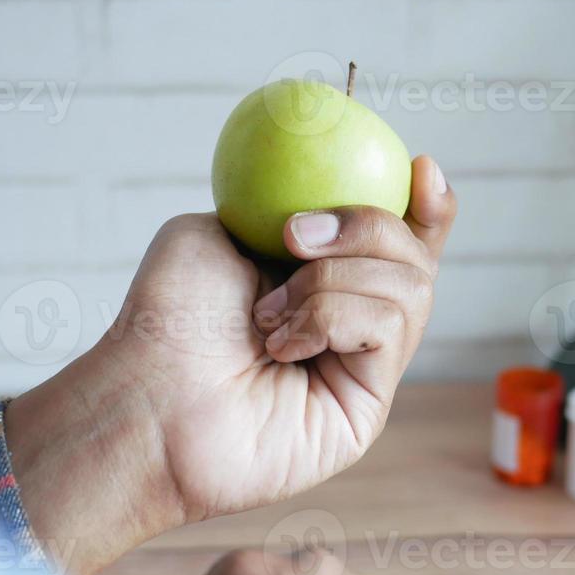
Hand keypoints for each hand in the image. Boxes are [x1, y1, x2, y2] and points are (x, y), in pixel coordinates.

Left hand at [5, 156, 454, 574]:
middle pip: (415, 257)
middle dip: (366, 227)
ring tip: (266, 312)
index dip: (426, 205)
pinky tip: (281, 345)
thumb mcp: (218, 230)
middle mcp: (352, 325)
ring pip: (410, 289)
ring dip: (331, 280)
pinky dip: (332, 319)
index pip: (402, 241)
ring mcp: (363, 368)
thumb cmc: (167, 318)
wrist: (147, 391)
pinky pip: (386, 329)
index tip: (419, 167)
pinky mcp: (367, 407)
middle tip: (295, 236)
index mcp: (324, 280)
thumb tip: (334, 202)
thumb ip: (283, 206)